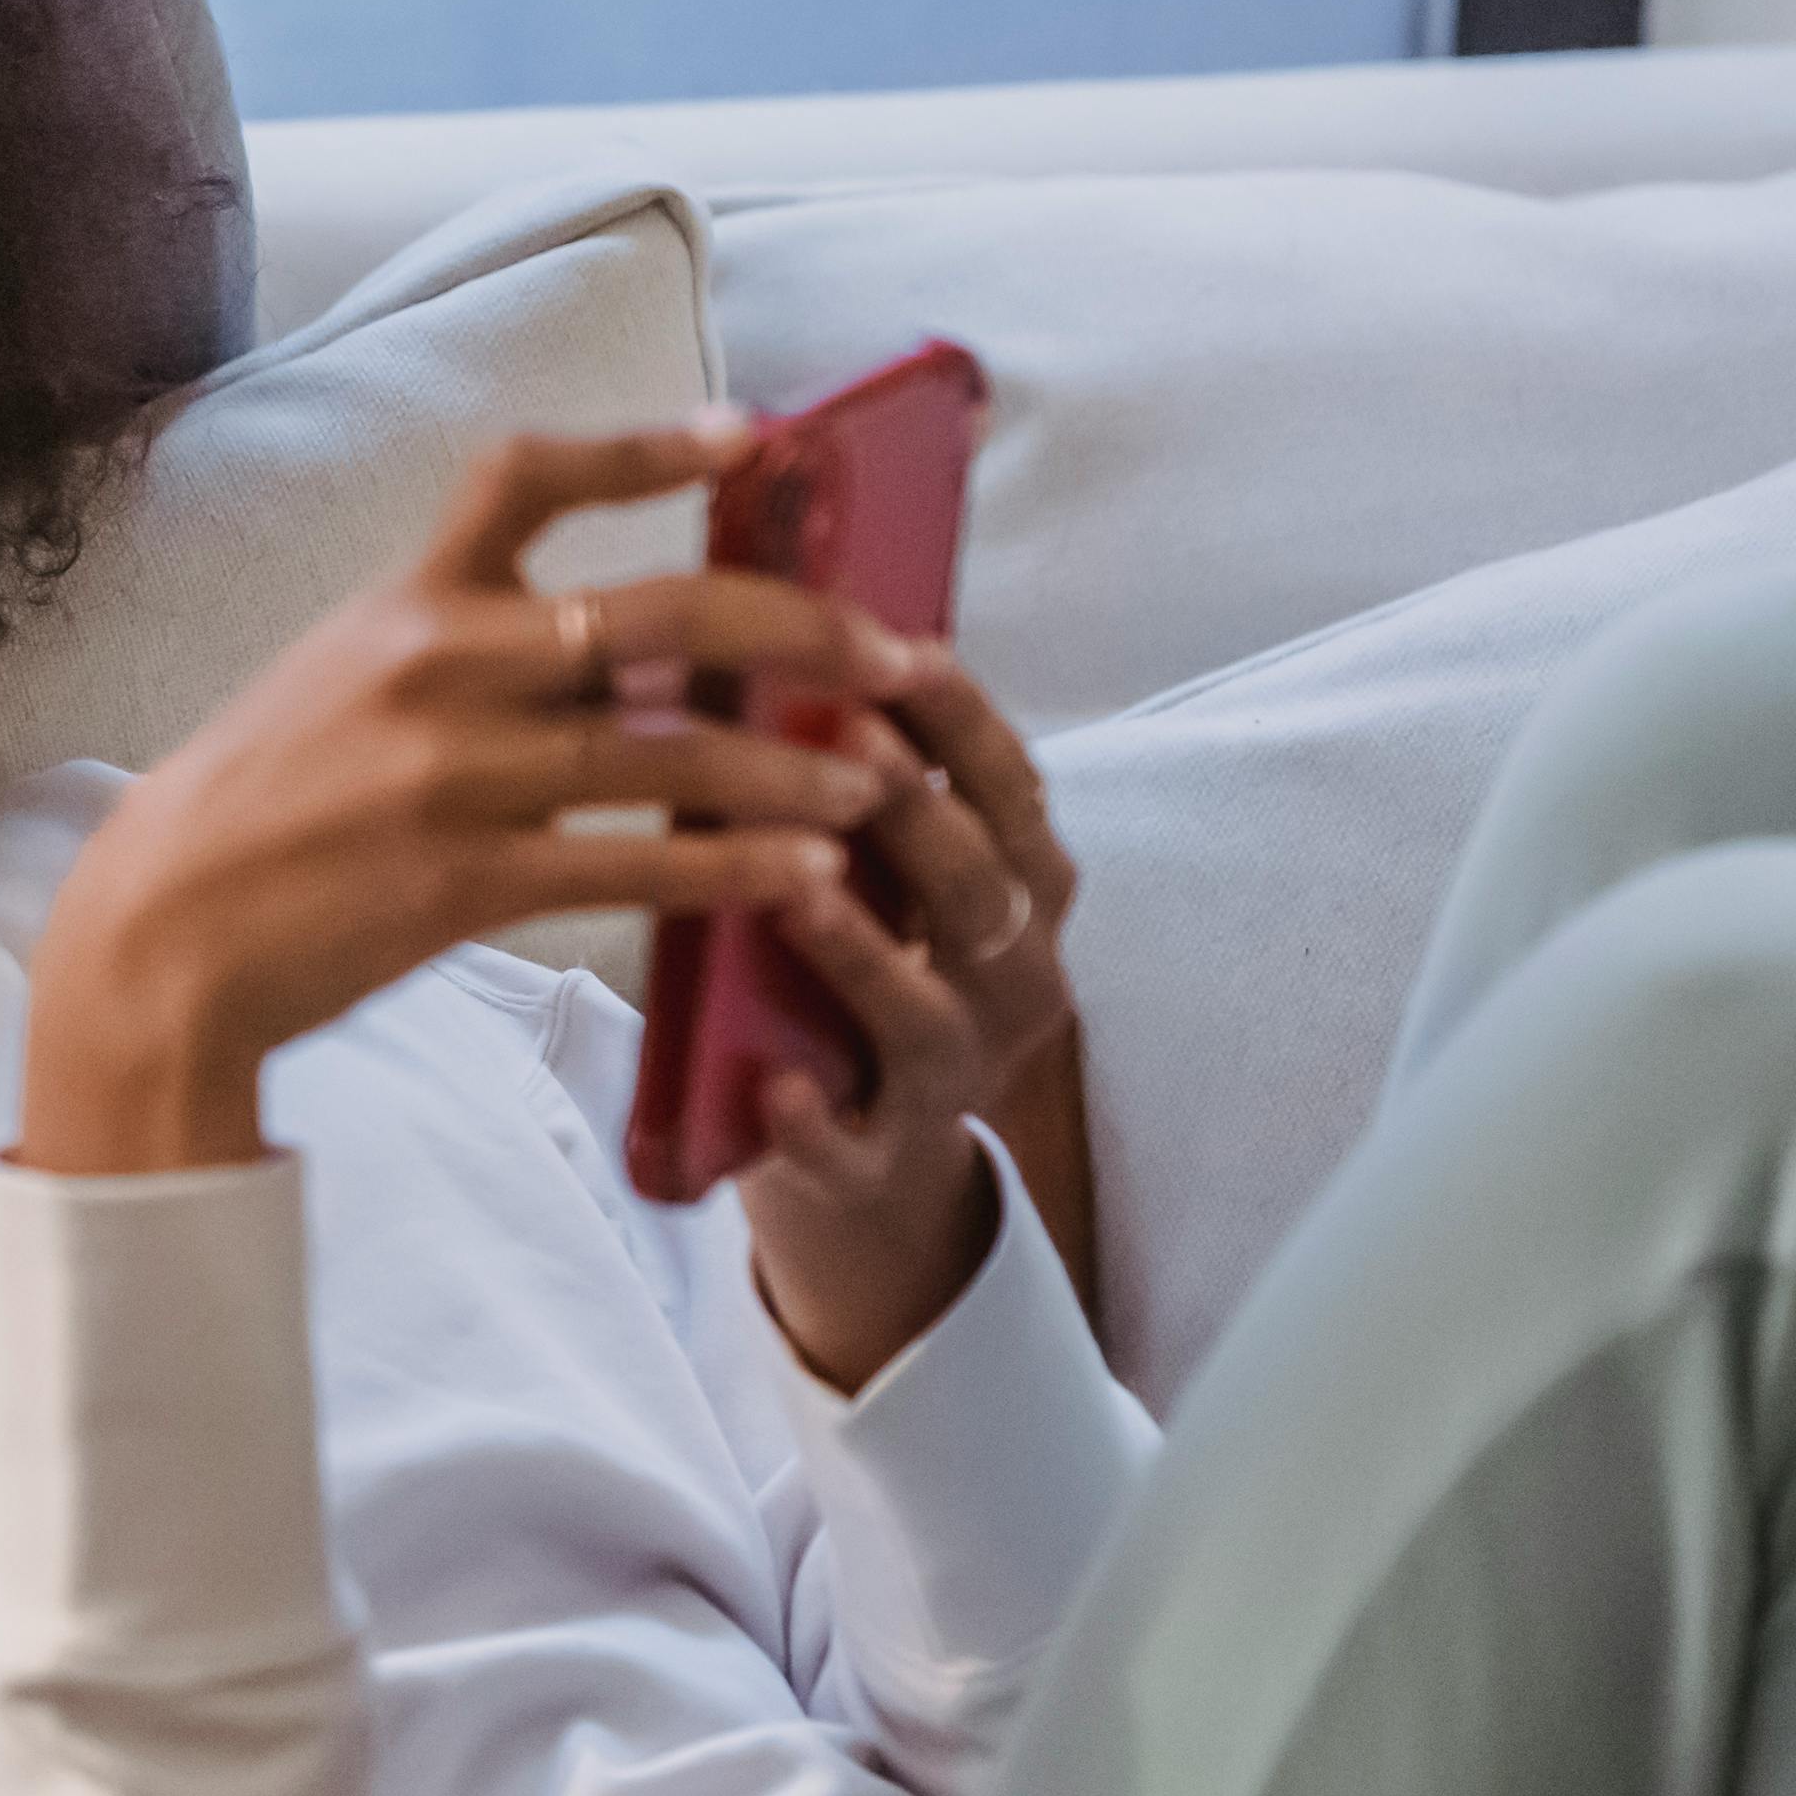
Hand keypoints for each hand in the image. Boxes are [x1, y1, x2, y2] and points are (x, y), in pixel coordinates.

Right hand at [16, 423, 932, 1177]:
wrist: (161, 928)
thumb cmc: (269, 800)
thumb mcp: (346, 676)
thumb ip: (471, 646)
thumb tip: (627, 644)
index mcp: (409, 601)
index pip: (530, 478)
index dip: (649, 446)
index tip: (752, 432)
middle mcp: (438, 667)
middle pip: (659, 614)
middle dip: (802, 628)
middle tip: (896, 653)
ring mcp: (453, 775)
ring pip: (672, 754)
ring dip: (797, 769)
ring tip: (882, 786)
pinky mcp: (463, 882)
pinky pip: (636, 866)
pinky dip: (736, 869)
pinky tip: (808, 876)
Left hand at [737, 659, 1084, 1390]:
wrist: (870, 1160)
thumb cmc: (866, 972)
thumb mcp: (893, 876)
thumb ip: (869, 784)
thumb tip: (800, 629)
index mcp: (1022, 900)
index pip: (1013, 795)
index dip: (965, 723)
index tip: (905, 648)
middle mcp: (1010, 987)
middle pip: (981, 894)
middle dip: (919, 812)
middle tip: (841, 732)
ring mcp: (952, 1081)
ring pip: (923, 1017)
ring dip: (863, 950)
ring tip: (797, 893)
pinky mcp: (880, 1166)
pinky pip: (852, 1150)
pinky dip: (814, 1123)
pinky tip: (773, 1089)